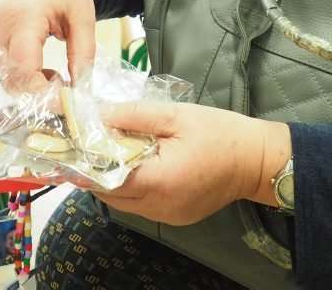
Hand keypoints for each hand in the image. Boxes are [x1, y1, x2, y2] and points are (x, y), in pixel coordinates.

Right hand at [0, 0, 96, 90]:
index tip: (66, 101)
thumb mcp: (83, 18)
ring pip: (5, 76)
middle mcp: (0, 26)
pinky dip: (23, 75)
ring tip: (57, 75)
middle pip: (10, 79)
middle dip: (37, 94)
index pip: (23, 69)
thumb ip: (83, 55)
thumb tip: (81, 92)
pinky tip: (43, 68)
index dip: (42, 93)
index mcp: (23, 18)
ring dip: (30, 86)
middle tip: (66, 91)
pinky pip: (3, 66)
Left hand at [94, 102, 291, 225]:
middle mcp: (158, 206)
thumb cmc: (219, 133)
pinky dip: (132, 188)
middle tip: (90, 145)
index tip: (75, 144)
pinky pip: (141, 206)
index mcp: (158, 180)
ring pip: (124, 203)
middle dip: (96, 171)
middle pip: (110, 195)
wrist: (257, 160)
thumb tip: (98, 114)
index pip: (106, 179)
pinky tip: (138, 165)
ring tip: (112, 152)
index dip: (87, 163)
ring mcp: (167, 216)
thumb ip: (133, 115)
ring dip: (113, 181)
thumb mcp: (175, 115)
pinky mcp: (175, 217)